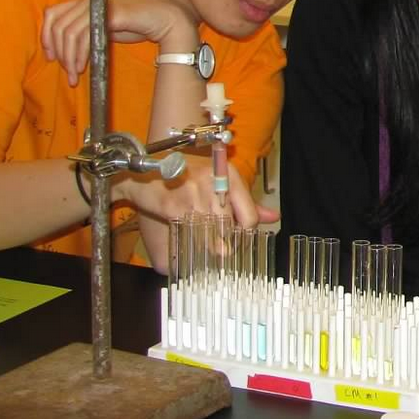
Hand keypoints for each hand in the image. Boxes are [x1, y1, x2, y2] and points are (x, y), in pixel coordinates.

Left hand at [41, 0, 196, 85]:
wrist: (165, 19)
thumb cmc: (138, 24)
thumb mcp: (106, 28)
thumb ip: (88, 33)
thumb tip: (68, 51)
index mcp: (85, 0)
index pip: (52, 14)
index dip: (46, 36)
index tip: (51, 56)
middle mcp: (88, 0)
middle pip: (57, 26)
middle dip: (59, 53)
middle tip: (68, 72)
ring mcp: (98, 6)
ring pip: (69, 33)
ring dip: (69, 58)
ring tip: (75, 75)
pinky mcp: (109, 15)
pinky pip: (85, 36)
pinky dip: (80, 55)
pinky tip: (84, 67)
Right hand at [119, 154, 278, 226]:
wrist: (145, 172)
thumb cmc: (184, 178)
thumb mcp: (220, 185)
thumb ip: (246, 204)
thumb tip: (273, 217)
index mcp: (228, 174)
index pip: (249, 216)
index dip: (244, 235)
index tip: (237, 241)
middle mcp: (212, 180)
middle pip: (230, 227)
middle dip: (224, 242)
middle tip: (218, 246)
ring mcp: (192, 192)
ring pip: (210, 233)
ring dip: (206, 242)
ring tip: (199, 237)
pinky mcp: (172, 204)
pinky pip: (189, 231)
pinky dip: (189, 237)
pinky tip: (184, 233)